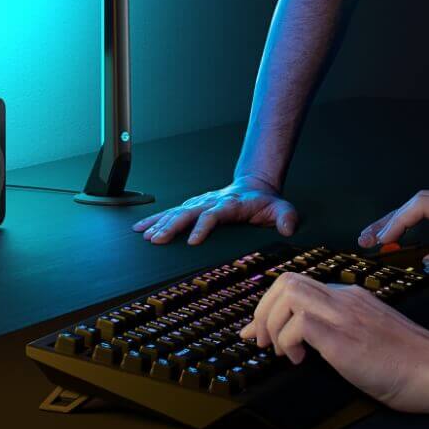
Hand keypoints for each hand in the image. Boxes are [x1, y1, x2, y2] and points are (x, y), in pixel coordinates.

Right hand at [131, 177, 298, 244]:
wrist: (253, 187)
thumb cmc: (265, 202)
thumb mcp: (281, 208)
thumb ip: (286, 217)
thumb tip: (288, 228)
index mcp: (230, 204)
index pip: (213, 215)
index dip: (203, 227)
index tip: (192, 241)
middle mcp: (211, 201)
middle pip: (188, 212)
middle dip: (172, 226)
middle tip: (157, 240)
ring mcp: (200, 203)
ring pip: (176, 212)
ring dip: (160, 224)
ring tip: (145, 237)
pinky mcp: (192, 206)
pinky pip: (171, 212)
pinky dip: (154, 220)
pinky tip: (140, 229)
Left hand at [239, 272, 428, 411]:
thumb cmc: (411, 361)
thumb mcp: (371, 335)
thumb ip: (344, 329)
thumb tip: (312, 342)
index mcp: (352, 297)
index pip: (299, 285)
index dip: (271, 305)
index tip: (260, 330)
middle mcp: (346, 299)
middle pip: (286, 280)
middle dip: (262, 310)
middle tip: (259, 340)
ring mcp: (345, 316)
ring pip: (288, 294)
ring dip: (272, 323)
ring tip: (279, 351)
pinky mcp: (345, 340)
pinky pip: (300, 324)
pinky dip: (288, 341)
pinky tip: (298, 360)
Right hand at [356, 189, 428, 275]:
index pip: (422, 206)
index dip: (399, 222)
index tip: (384, 240)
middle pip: (417, 201)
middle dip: (390, 219)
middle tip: (368, 238)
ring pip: (425, 204)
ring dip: (401, 218)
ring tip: (380, 234)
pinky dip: (416, 218)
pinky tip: (409, 231)